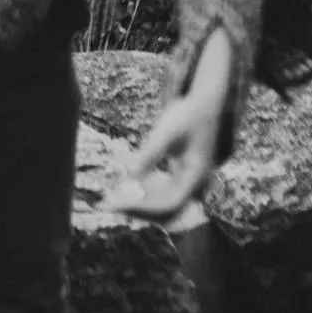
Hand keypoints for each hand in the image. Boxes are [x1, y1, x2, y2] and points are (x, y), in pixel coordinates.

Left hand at [103, 27, 233, 222]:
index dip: (142, 208)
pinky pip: (162, 193)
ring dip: (139, 203)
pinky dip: (144, 192)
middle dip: (137, 209)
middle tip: (106, 204)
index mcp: (196, 177)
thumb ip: (150, 153)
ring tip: (110, 198)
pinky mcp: (182, 176)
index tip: (118, 204)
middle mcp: (196, 185)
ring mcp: (190, 182)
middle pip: (165, 210)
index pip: (169, 204)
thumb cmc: (187, 113)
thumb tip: (129, 175)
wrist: (205, 103)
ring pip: (163, 204)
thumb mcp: (167, 131)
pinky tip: (124, 184)